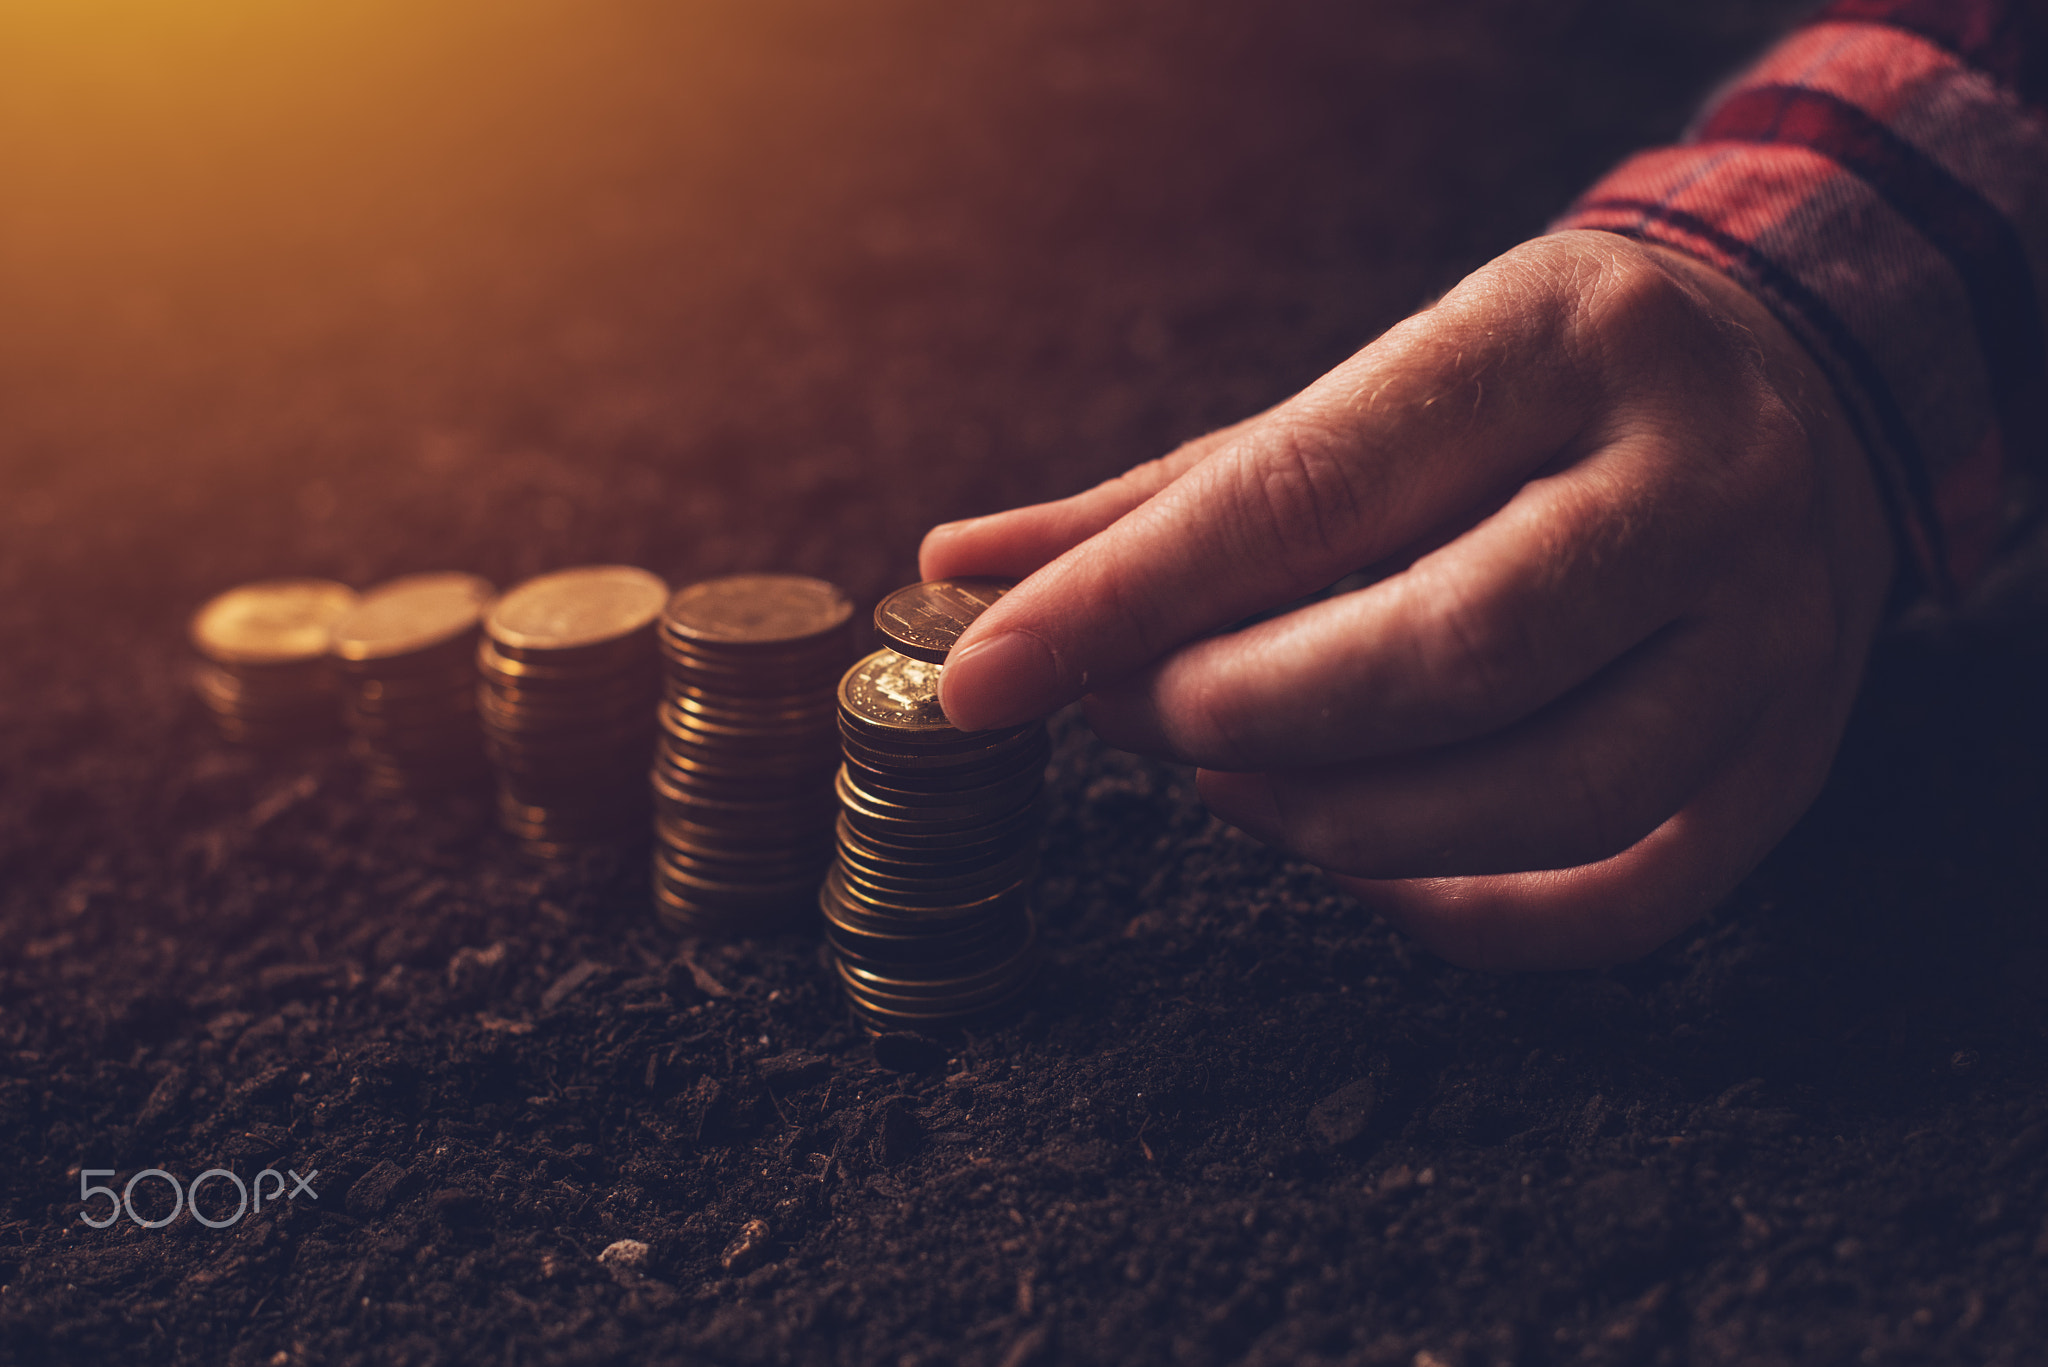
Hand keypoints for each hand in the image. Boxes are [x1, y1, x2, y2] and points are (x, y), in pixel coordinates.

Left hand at [918, 230, 1895, 970]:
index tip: (979, 679)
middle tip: (1138, 719)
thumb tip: (958, 571)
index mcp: (1561, 337)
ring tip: (1233, 780)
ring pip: (1546, 795)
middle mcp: (1699, 479)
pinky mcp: (1794, 755)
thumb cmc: (1523, 393)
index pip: (1311, 491)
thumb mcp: (1362, 391)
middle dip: (1242, 714)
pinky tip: (1366, 865)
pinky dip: (1463, 912)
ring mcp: (1777, 630)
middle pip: (1449, 655)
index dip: (1124, 602)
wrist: (1790, 382)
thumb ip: (1165, 498)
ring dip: (1339, 822)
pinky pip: (1624, 898)